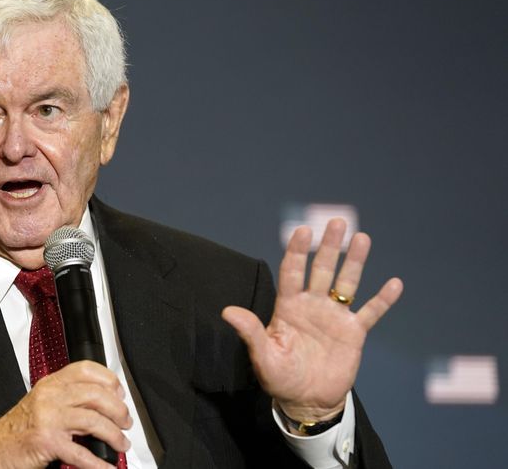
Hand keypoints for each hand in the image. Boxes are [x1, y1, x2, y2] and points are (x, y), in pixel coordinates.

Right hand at [0, 361, 131, 468]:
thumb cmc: (17, 431)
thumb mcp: (41, 404)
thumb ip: (65, 398)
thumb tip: (100, 403)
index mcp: (50, 384)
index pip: (85, 369)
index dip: (109, 379)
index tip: (120, 393)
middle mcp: (49, 396)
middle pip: (96, 394)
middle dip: (118, 410)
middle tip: (126, 422)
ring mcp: (48, 418)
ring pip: (93, 420)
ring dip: (114, 434)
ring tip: (121, 443)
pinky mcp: (47, 442)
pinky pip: (81, 453)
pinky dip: (98, 463)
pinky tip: (108, 467)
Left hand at [221, 218, 402, 422]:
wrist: (306, 400)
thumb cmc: (279, 377)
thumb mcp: (263, 355)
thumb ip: (250, 331)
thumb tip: (227, 312)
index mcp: (288, 307)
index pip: (292, 272)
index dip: (297, 251)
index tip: (302, 230)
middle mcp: (312, 305)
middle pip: (321, 269)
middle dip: (328, 246)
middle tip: (336, 221)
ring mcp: (334, 317)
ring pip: (346, 283)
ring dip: (355, 262)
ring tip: (361, 237)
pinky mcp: (354, 333)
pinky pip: (370, 313)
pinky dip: (382, 299)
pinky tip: (395, 283)